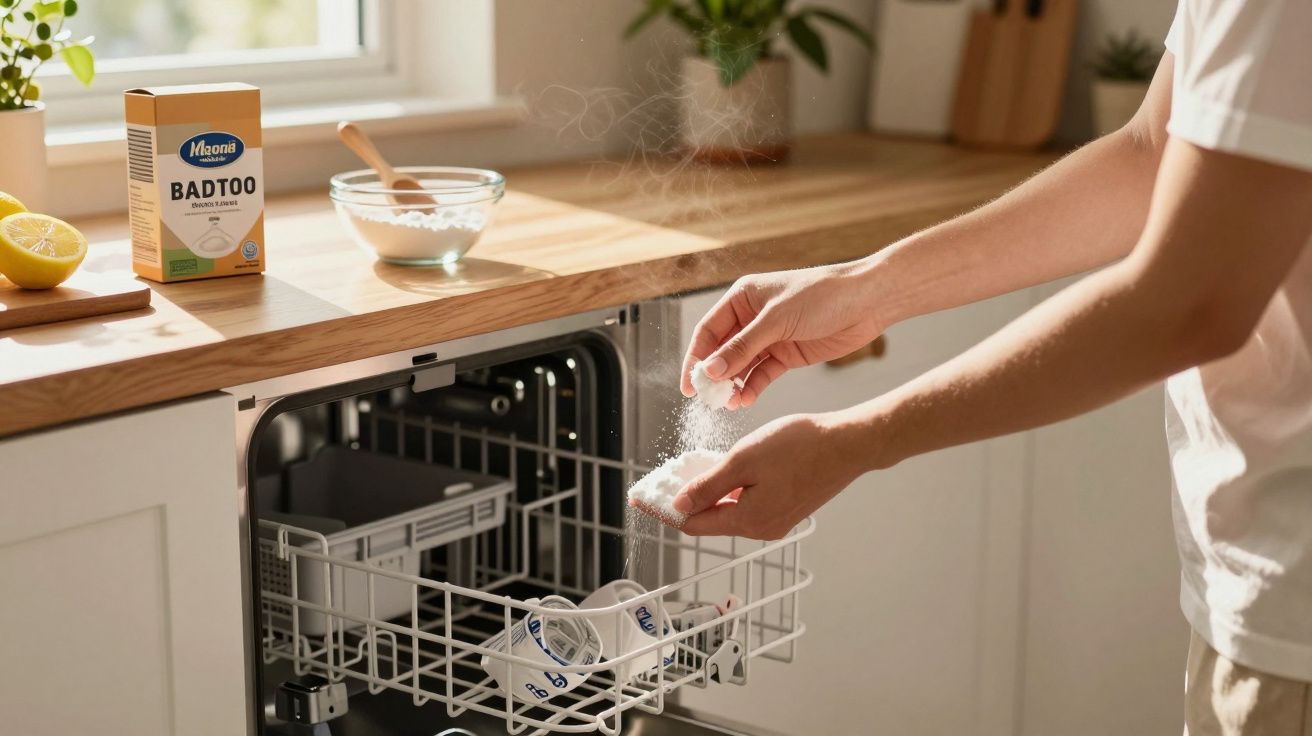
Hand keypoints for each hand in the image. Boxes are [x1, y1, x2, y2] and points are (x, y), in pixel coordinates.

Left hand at [655, 413, 865, 539]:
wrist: (848, 444)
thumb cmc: (800, 447)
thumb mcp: (744, 460)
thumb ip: (708, 486)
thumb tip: (679, 506)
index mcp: (748, 520)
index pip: (693, 523)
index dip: (666, 509)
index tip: (642, 499)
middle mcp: (761, 528)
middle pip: (710, 519)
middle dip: (686, 500)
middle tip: (665, 479)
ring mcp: (776, 520)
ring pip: (730, 511)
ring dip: (710, 493)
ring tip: (694, 469)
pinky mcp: (787, 508)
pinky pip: (748, 504)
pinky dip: (732, 490)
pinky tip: (728, 469)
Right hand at [682, 260, 885, 407]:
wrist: (867, 302)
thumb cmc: (822, 296)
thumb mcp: (777, 320)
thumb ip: (743, 347)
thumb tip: (710, 370)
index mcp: (743, 297)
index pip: (709, 330)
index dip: (696, 357)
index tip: (689, 385)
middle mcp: (752, 317)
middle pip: (722, 351)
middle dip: (714, 376)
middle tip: (707, 400)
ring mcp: (770, 337)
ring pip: (741, 366)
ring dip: (733, 385)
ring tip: (728, 404)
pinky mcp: (787, 354)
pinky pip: (762, 374)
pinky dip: (752, 387)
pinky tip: (746, 400)